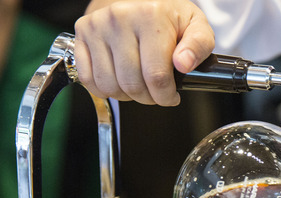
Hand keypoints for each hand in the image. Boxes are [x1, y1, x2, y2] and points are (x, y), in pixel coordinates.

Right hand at [74, 0, 214, 105]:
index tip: (172, 96)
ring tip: (139, 85)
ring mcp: (97, 26)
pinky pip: (88, 79)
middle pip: (132, 84)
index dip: (166, 96)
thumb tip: (184, 64)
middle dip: (148, 98)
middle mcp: (119, 19)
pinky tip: (120, 82)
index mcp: (150, 17)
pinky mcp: (81, 33)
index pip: (156, 76)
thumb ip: (199, 45)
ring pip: (109, 85)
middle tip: (156, 92)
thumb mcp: (195, 26)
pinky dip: (104, 89)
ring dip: (127, 96)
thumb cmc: (167, 16)